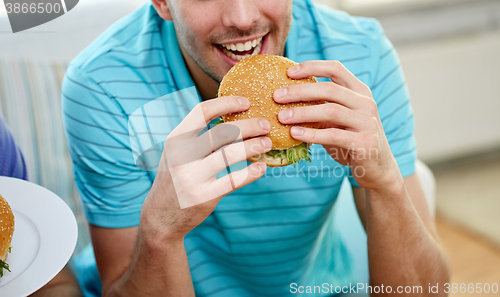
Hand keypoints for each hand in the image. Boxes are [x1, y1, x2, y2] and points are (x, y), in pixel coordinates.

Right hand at [140, 96, 271, 241]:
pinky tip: (261, 167)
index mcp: (176, 139)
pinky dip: (251, 172)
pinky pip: (234, 180)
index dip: (227, 103)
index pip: (202, 111)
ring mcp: (192, 177)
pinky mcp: (204, 196)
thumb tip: (232, 116)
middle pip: (222, 131)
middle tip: (265, 125)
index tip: (247, 102)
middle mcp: (182, 155)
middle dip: (249, 125)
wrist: (161, 216)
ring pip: (230, 154)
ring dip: (254, 146)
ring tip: (267, 143)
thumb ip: (197, 136)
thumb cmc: (176, 178)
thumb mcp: (177, 153)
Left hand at [273, 61, 401, 191]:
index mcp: (359, 91)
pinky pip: (334, 135)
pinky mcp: (365, 142)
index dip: (312, 67)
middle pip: (330, 89)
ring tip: (281, 117)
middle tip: (277, 96)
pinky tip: (295, 134)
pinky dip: (312, 134)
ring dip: (303, 113)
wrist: (377, 168)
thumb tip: (286, 99)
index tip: (288, 73)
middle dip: (300, 91)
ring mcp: (367, 122)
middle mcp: (366, 103)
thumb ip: (320, 108)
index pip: (336, 69)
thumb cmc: (350, 140)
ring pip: (331, 111)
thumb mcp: (337, 120)